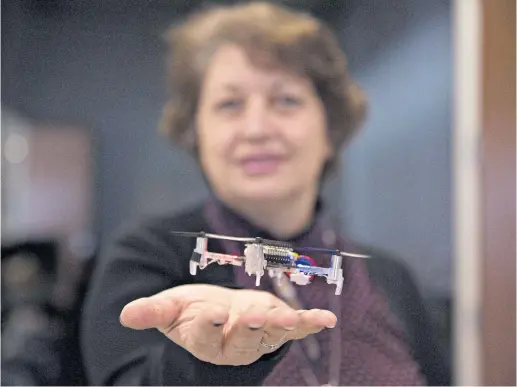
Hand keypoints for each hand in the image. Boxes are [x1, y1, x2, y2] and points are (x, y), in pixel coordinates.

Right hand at [120, 284, 336, 365]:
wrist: (218, 316)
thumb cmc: (192, 311)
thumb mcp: (170, 308)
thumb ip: (152, 313)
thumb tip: (126, 314)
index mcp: (203, 337)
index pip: (204, 334)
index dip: (207, 324)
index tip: (212, 312)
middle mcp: (232, 342)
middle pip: (242, 339)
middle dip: (249, 327)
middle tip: (255, 316)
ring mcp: (258, 335)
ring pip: (270, 334)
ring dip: (282, 325)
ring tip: (294, 318)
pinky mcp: (276, 324)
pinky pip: (295, 328)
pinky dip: (311, 323)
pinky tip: (326, 319)